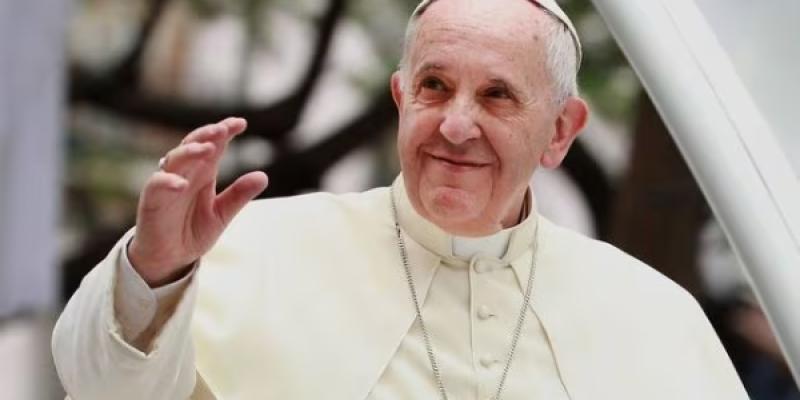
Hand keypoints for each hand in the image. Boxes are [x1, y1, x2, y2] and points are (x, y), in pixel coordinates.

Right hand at [128, 117, 268, 286]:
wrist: (170, 258)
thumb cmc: (192, 231)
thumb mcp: (222, 214)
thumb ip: (239, 195)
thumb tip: (263, 176)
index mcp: (204, 173)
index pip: (214, 145)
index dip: (224, 131)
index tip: (241, 123)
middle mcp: (185, 173)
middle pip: (193, 145)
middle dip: (207, 135)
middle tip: (223, 129)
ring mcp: (167, 185)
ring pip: (174, 159)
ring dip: (189, 152)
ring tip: (207, 148)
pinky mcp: (152, 201)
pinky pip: (156, 185)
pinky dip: (167, 182)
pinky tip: (181, 183)